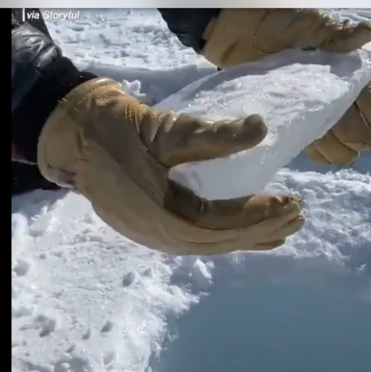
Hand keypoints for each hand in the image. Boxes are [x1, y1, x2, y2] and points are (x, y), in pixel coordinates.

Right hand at [36, 78, 303, 254]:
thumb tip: (261, 128)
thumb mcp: (165, 129)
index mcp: (167, 219)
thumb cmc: (116, 132)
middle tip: (299, 215)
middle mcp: (165, 237)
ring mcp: (157, 238)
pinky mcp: (154, 229)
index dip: (262, 215)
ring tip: (283, 228)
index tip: (293, 202)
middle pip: (225, 240)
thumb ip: (212, 135)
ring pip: (213, 243)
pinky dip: (228, 237)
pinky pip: (199, 240)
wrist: (72, 138)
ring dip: (250, 236)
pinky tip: (246, 234)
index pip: (227, 224)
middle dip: (264, 229)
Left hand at [201, 9, 370, 165]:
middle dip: (356, 137)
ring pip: (338, 141)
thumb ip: (341, 34)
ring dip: (339, 149)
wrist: (236, 29)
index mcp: (347, 70)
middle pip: (358, 127)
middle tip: (345, 138)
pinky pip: (314, 144)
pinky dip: (320, 152)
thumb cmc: (277, 21)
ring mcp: (314, 108)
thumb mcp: (310, 25)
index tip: (370, 123)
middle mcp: (335, 92)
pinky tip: (319, 153)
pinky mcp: (293, 119)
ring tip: (332, 147)